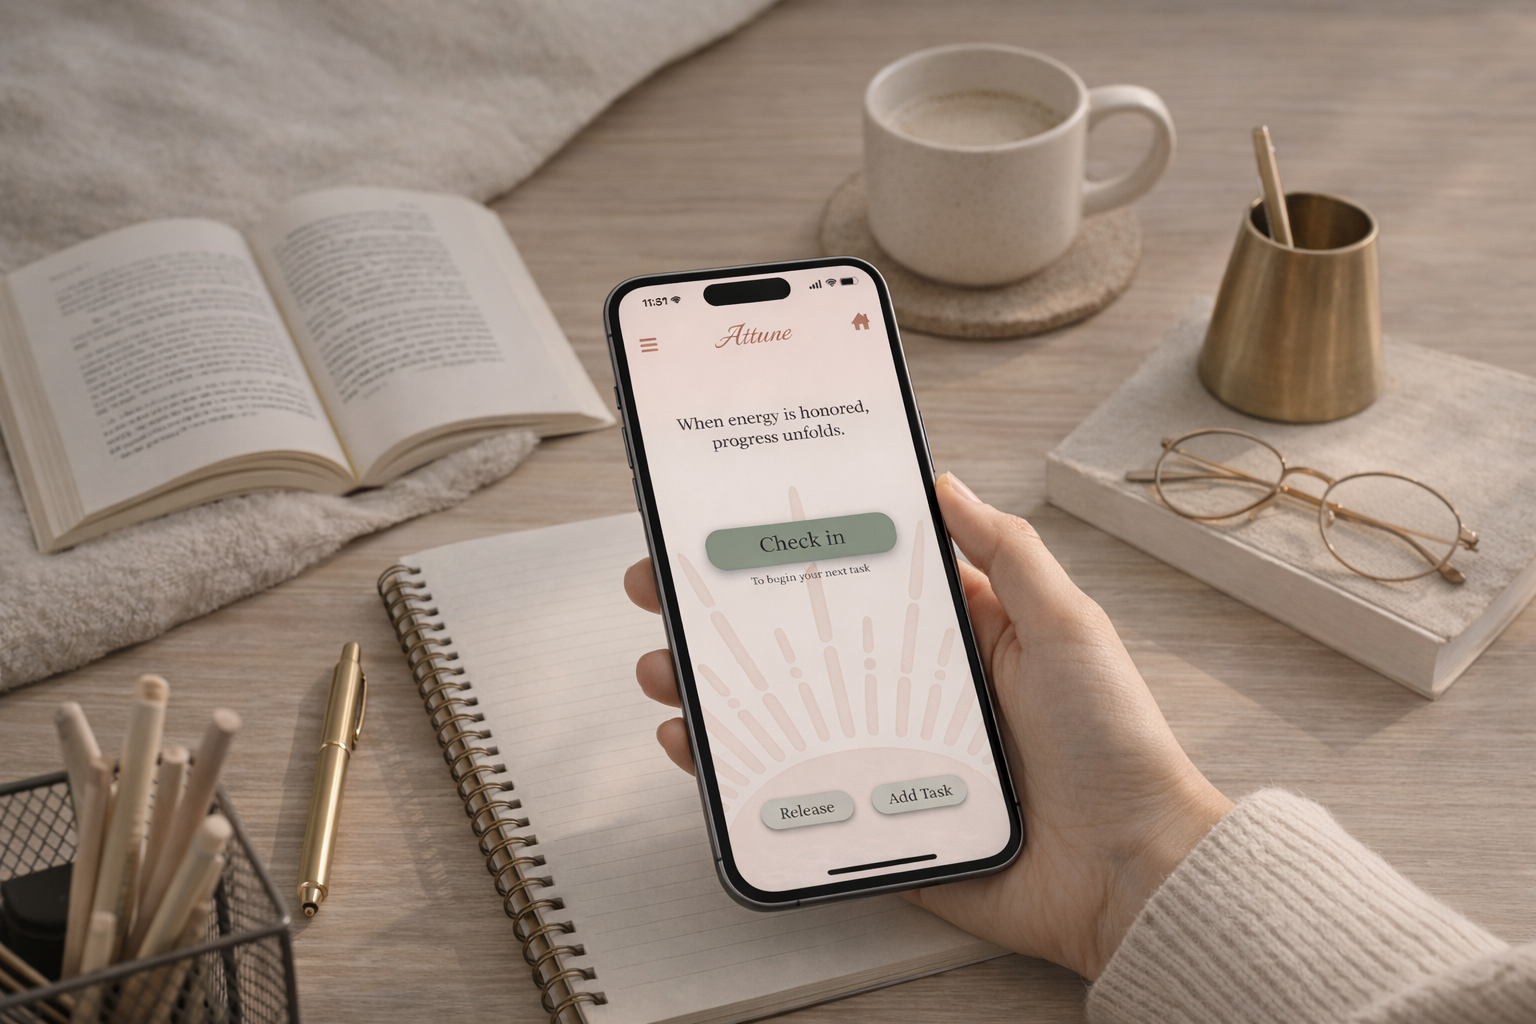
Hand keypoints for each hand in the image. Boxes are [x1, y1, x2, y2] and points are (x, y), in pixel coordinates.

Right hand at [622, 473, 1230, 978]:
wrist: (1129, 873)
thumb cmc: (1112, 743)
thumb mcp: (1067, 626)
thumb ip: (1009, 553)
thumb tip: (945, 483)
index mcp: (956, 639)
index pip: (857, 584)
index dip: (794, 554)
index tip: (731, 527)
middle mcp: (913, 693)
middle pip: (802, 647)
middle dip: (728, 619)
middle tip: (663, 589)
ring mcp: (888, 759)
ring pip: (783, 716)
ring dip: (715, 691)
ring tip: (665, 668)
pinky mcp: (876, 822)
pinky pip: (792, 796)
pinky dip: (734, 773)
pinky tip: (694, 746)